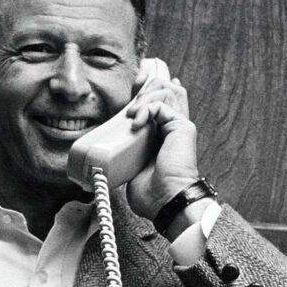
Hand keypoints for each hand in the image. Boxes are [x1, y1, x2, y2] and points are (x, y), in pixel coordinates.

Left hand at [125, 73, 198, 220]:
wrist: (166, 202)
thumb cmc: (152, 196)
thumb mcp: (131, 169)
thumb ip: (125, 157)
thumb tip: (105, 159)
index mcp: (163, 137)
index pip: (160, 103)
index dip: (147, 91)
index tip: (134, 87)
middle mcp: (174, 128)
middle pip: (168, 90)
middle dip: (148, 84)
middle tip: (134, 88)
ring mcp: (179, 126)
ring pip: (168, 91)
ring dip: (145, 95)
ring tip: (131, 113)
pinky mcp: (181, 127)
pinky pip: (162, 104)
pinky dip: (146, 108)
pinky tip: (135, 122)